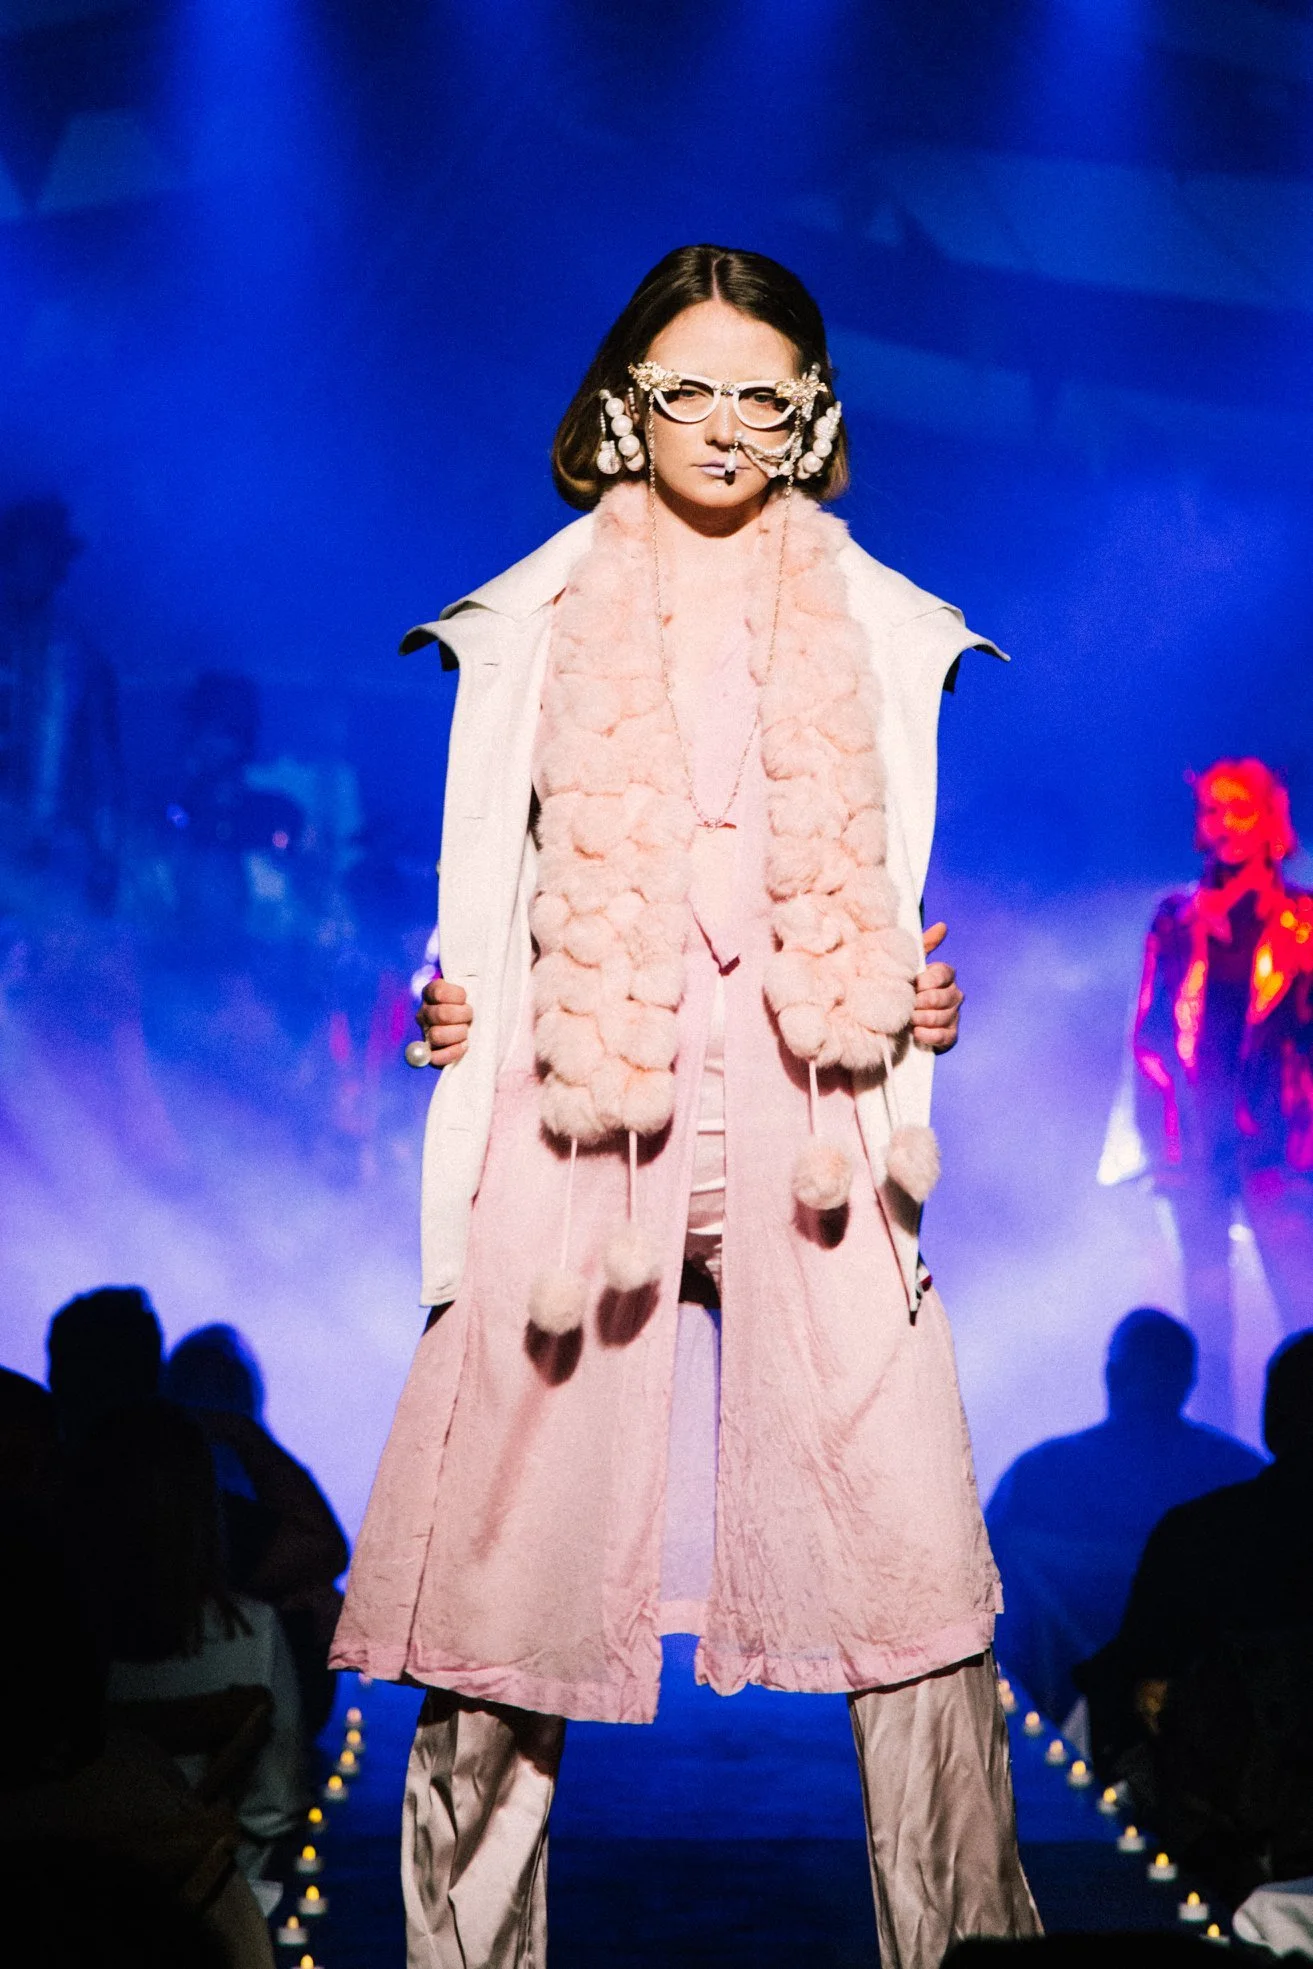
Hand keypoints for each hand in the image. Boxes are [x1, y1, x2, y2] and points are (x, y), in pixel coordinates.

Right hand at [418, 977, 473, 1065]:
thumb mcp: (476, 986)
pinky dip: (452, 1052)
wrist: (479, 1020)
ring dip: (458, 1033)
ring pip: (437, 1035)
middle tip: (471, 1015)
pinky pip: (435, 1057)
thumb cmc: (478, 1001)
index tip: (466, 998)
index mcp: (432, 993)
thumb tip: (494, 967)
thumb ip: (476, 979)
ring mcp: (427, 1032)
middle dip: (462, 1015)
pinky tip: (464, 1045)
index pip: (439, 991)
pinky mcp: (432, 1052)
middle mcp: (426, 1012)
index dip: (457, 996)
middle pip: (440, 1014)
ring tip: (467, 1031)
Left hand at [913, 922, 962, 1053]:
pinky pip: (945, 1036)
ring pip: (944, 1016)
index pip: (944, 973)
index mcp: (944, 976)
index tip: (914, 984)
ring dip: (924, 1018)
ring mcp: (953, 1015)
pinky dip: (930, 1035)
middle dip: (924, 1002)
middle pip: (944, 996)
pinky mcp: (950, 1035)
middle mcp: (953, 994)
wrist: (897, 1017)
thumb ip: (923, 946)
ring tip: (909, 1019)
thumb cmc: (905, 987)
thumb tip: (943, 926)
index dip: (929, 980)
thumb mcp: (910, 965)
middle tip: (909, 1004)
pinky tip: (917, 1032)